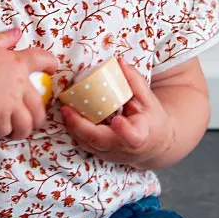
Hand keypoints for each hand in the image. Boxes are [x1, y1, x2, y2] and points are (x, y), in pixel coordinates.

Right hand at [0, 27, 57, 139]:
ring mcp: (11, 104)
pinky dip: (3, 132)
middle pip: (39, 106)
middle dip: (37, 116)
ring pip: (27, 123)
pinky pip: (7, 130)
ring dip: (23, 130)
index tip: (53, 70)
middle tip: (30, 119)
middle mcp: (20, 85)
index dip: (51, 64)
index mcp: (18, 64)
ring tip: (16, 132)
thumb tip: (17, 31)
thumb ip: (4, 38)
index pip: (43, 60)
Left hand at [60, 57, 175, 167]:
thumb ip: (134, 82)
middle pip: (101, 141)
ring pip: (88, 145)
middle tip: (67, 109)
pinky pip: (85, 144)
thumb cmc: (152, 121)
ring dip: (73, 128)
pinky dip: (75, 131)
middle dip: (81, 126)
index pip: (133, 137)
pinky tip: (68, 117)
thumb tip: (119, 62)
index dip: (124, 131)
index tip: (117, 120)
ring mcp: (111, 154)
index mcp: (141, 135)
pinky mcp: (101, 155)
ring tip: (65, 110)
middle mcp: (124, 148)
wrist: (153, 146)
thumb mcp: (149, 100)